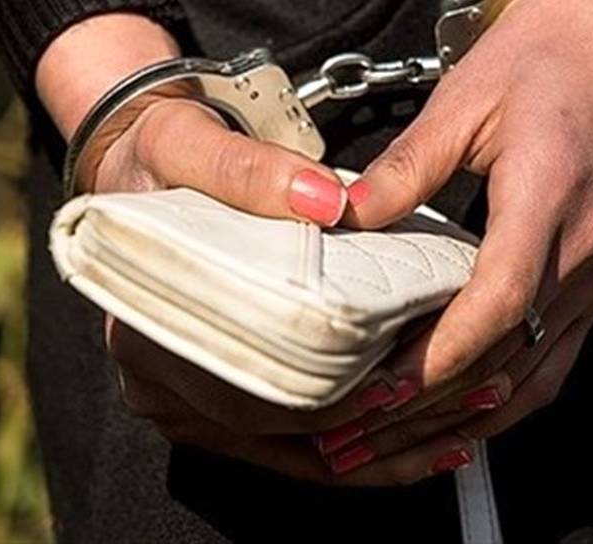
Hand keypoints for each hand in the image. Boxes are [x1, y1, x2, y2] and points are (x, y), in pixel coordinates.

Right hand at [89, 91, 492, 483]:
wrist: (138, 166)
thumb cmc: (154, 160)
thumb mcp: (187, 143)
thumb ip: (249, 170)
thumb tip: (325, 199)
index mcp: (143, 333)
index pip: (247, 395)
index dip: (331, 398)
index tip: (398, 385)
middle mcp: (158, 381)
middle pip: (280, 431)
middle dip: (374, 428)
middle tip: (455, 402)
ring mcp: (187, 399)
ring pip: (293, 449)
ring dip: (377, 447)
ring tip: (455, 428)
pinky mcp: (218, 396)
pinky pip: (291, 443)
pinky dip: (355, 444)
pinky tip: (418, 441)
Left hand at [309, 0, 592, 475]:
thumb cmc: (540, 61)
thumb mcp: (463, 100)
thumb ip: (404, 168)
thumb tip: (339, 217)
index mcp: (552, 198)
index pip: (500, 302)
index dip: (438, 356)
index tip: (377, 390)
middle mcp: (588, 251)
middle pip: (512, 356)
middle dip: (433, 407)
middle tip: (358, 436)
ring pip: (537, 377)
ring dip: (466, 418)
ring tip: (393, 445)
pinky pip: (554, 362)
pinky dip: (504, 398)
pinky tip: (456, 414)